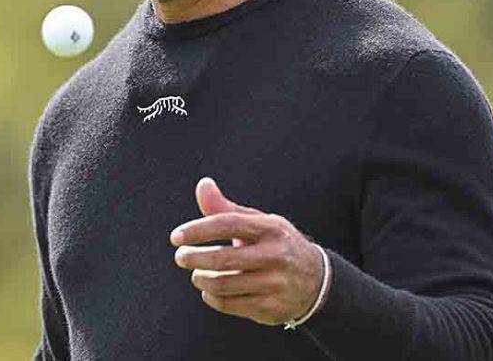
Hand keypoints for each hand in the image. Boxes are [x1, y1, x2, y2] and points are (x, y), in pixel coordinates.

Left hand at [170, 177, 326, 325]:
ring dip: (201, 280)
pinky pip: (230, 304)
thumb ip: (226, 208)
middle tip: (181, 257)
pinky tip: (209, 291)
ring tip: (196, 275)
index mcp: (271, 228)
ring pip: (224, 285)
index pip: (228, 224)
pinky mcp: (271, 307)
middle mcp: (276, 255)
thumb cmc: (276, 244)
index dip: (198, 230)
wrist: (316, 280)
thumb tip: (203, 184)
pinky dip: (212, 298)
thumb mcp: (258, 223)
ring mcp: (275, 283)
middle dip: (194, 258)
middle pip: (224, 259)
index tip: (176, 236)